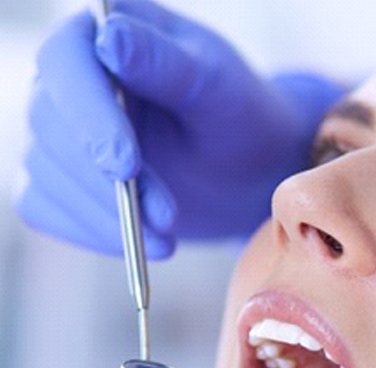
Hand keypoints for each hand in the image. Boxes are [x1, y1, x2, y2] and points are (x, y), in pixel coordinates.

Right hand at [18, 0, 343, 257]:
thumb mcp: (217, 88)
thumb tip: (109, 38)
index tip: (125, 167)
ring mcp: (62, 132)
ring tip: (167, 239)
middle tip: (166, 217)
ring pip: (48, 172)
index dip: (90, 117)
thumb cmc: (240, 118)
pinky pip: (48, 209)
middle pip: (51, 125)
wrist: (247, 172)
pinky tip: (139, 246)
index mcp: (102, 34)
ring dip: (104, 215)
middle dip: (106, 181)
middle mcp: (71, 80)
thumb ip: (167, 64)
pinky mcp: (64, 180)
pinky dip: (89, 233)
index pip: (67, 64)